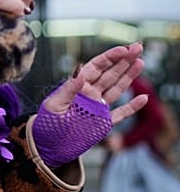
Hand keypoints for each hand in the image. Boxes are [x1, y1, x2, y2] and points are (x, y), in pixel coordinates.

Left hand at [33, 42, 144, 166]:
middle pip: (110, 73)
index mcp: (78, 86)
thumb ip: (69, 89)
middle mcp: (90, 94)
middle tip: (138, 47)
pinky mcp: (104, 122)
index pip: (96, 67)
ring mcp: (98, 107)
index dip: (110, 57)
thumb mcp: (55, 104)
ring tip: (140, 62)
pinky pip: (121, 113)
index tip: (124, 49)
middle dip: (124, 60)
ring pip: (117, 88)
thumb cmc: (47, 123)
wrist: (48, 144)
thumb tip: (79, 72)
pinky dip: (132, 106)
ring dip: (129, 76)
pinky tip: (143, 98)